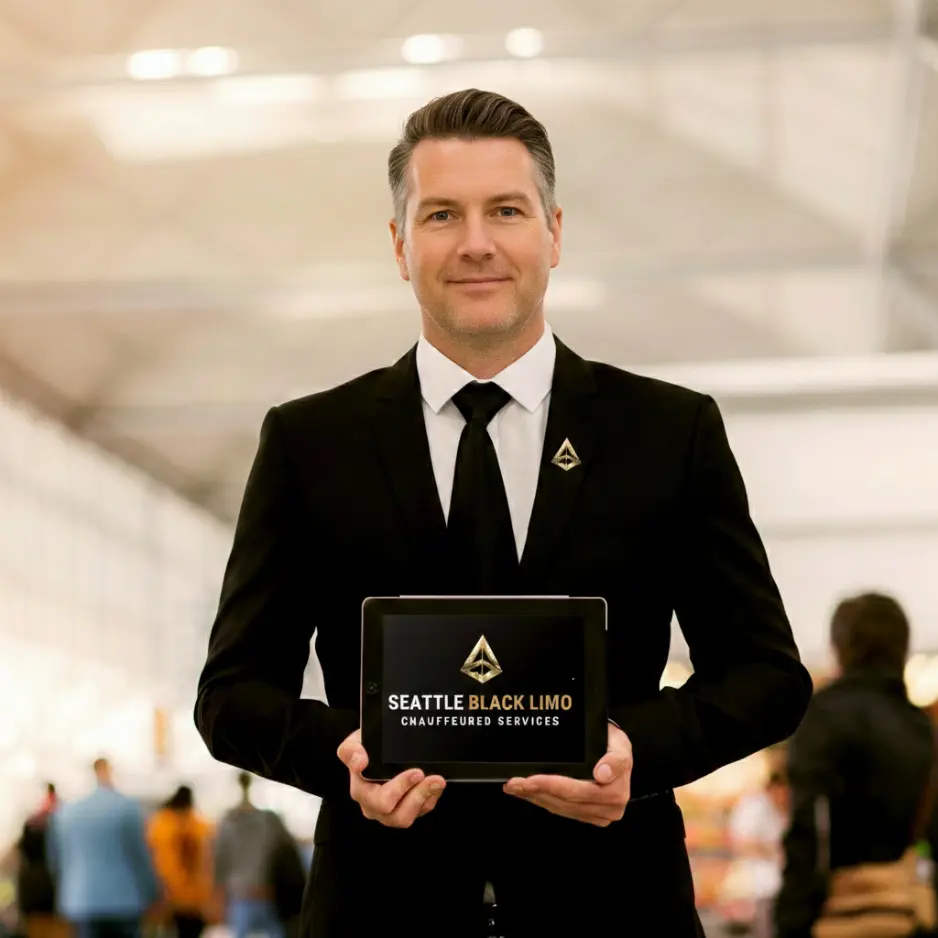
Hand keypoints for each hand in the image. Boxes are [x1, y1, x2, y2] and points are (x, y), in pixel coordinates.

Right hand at [337, 729, 445, 827]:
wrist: (377, 748)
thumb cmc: (365, 747)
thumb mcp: (354, 742)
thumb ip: (350, 750)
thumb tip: (360, 761)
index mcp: (361, 793)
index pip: (381, 801)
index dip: (400, 789)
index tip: (416, 772)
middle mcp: (374, 807)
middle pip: (397, 815)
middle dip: (417, 795)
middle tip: (428, 775)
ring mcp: (391, 811)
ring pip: (409, 816)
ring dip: (426, 797)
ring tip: (437, 780)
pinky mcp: (407, 809)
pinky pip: (421, 811)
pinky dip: (431, 798)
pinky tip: (436, 785)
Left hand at [503, 723, 631, 826]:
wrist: (616, 752)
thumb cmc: (614, 745)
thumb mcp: (620, 744)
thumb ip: (615, 759)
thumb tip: (601, 774)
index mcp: (616, 792)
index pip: (577, 792)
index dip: (552, 786)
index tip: (532, 780)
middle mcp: (608, 809)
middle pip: (565, 802)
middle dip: (536, 791)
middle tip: (515, 782)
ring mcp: (597, 814)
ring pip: (559, 807)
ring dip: (534, 797)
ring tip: (514, 786)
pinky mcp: (586, 815)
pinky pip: (559, 809)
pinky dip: (540, 799)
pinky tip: (525, 793)